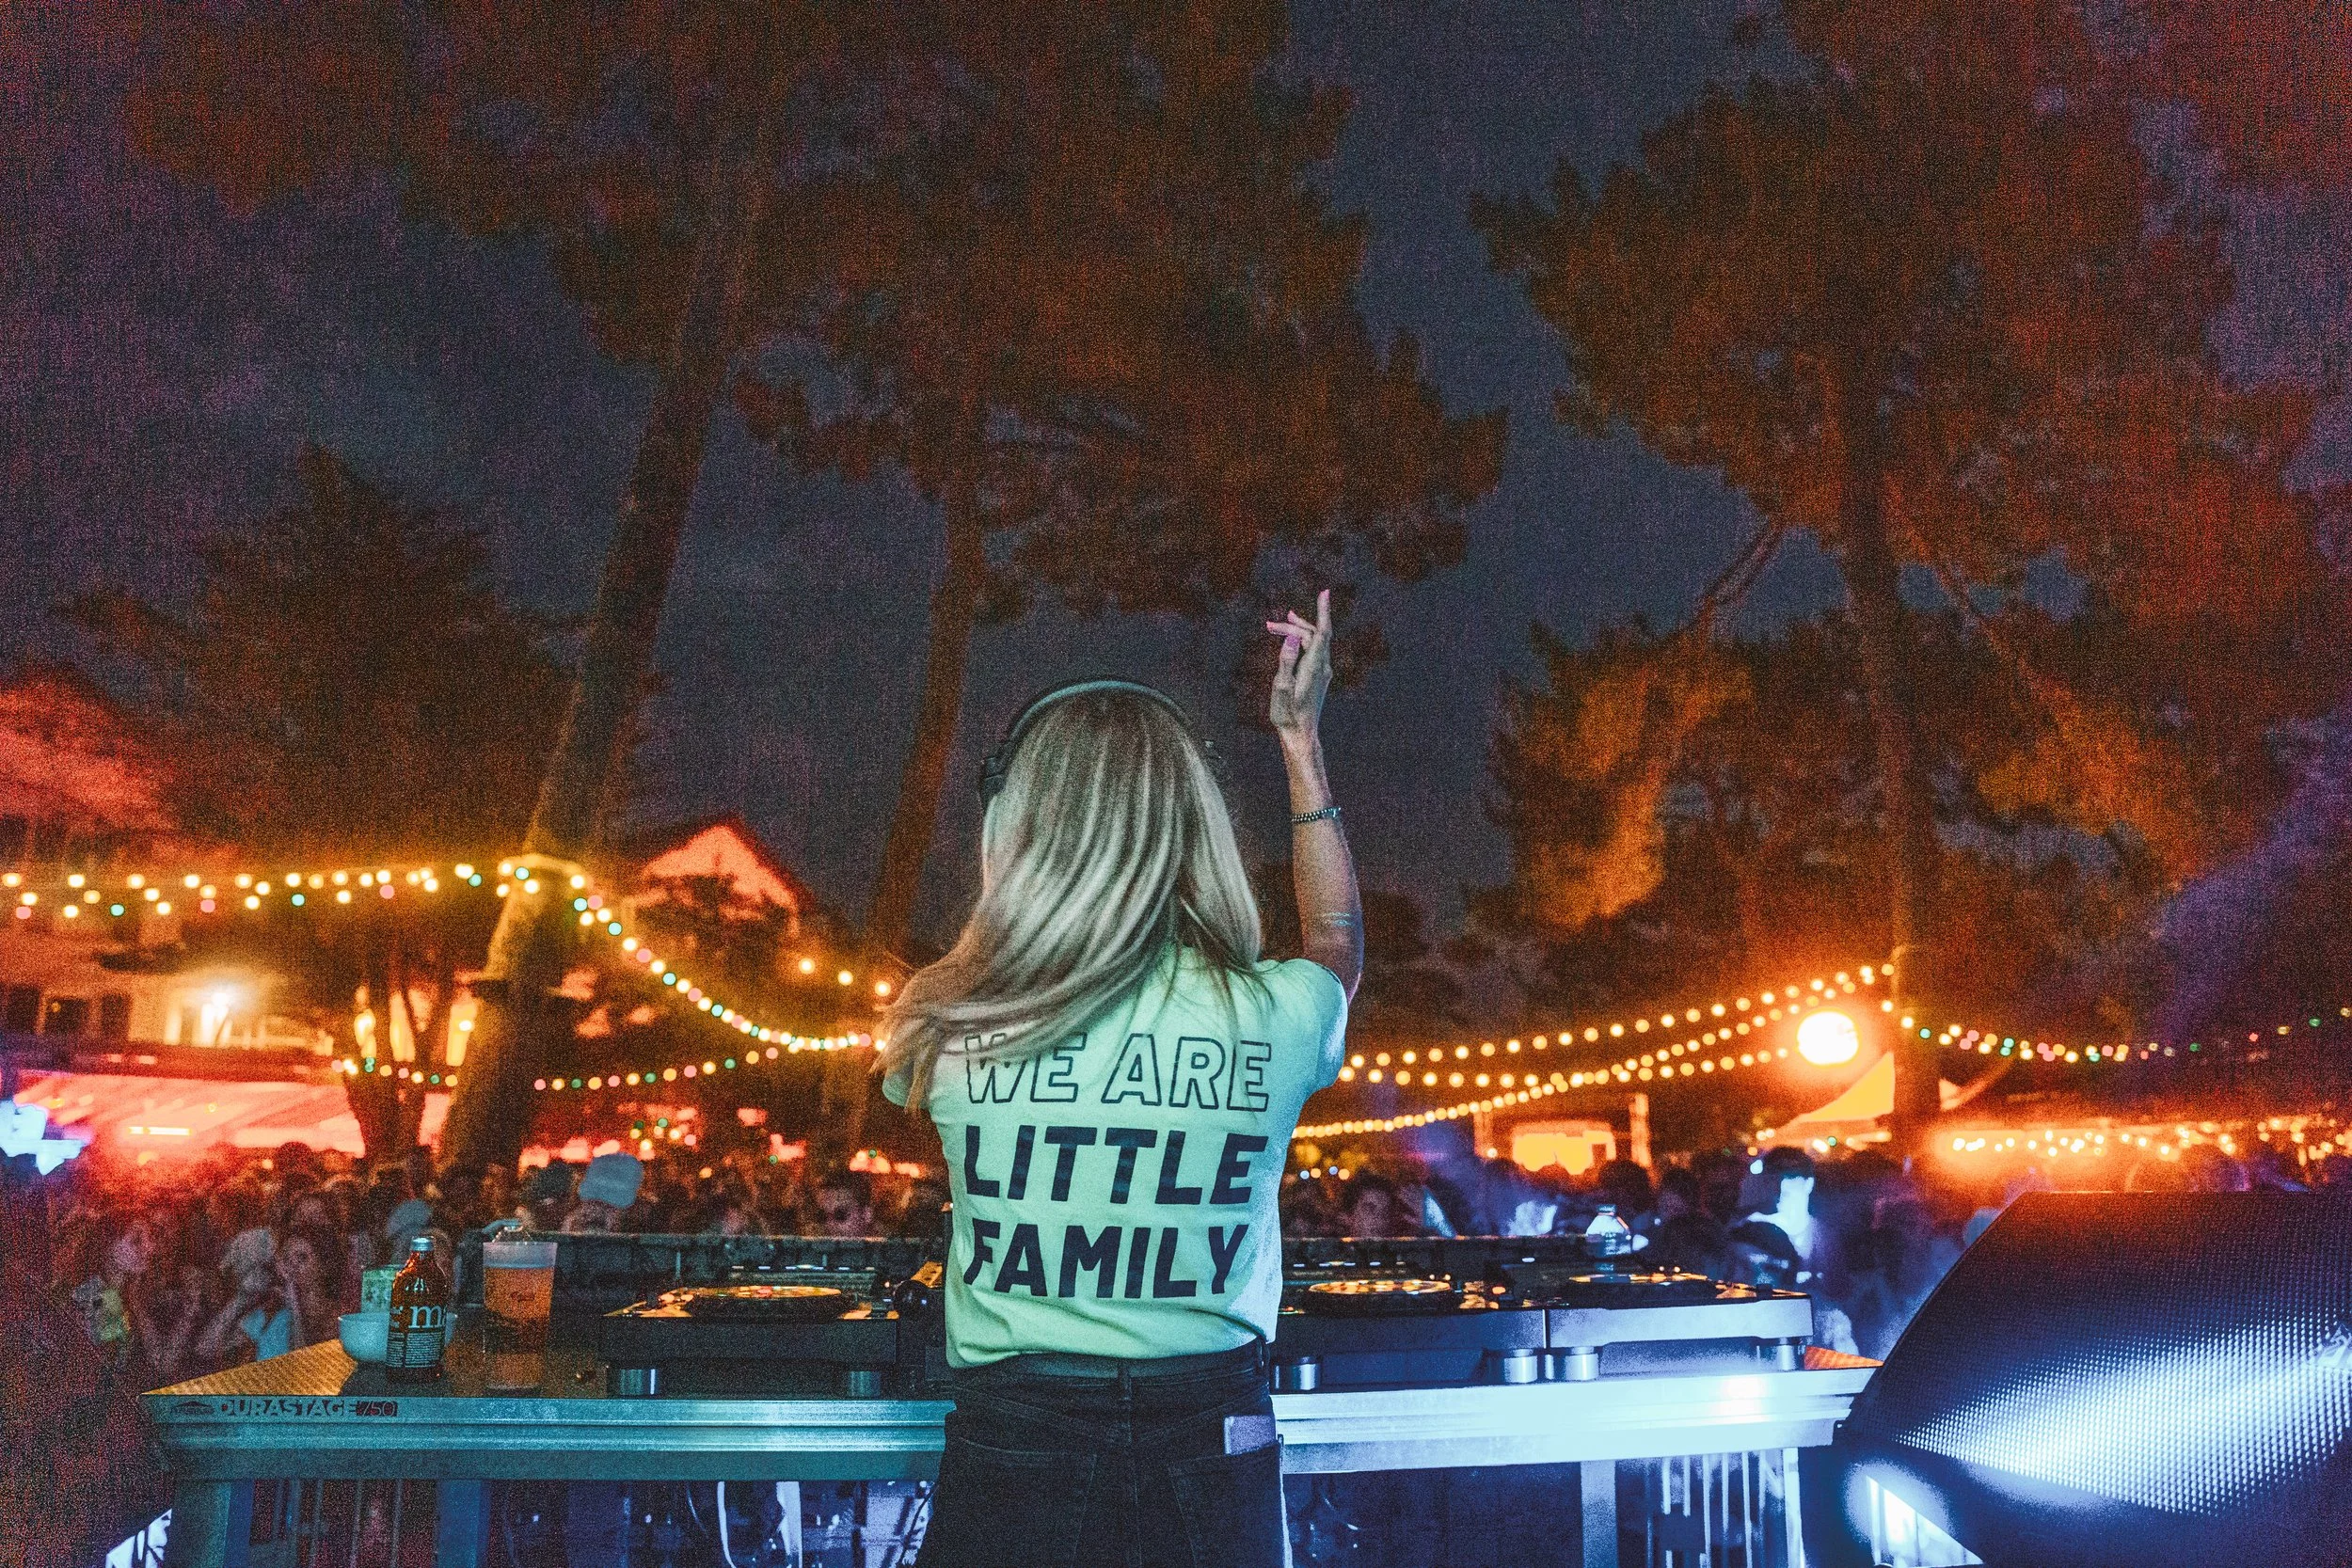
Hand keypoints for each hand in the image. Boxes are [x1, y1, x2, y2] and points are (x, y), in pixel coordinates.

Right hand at [1265, 588, 1332, 741]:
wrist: (1300, 735)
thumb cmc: (1287, 714)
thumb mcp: (1281, 688)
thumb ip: (1286, 661)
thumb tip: (1291, 638)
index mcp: (1314, 667)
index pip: (1322, 632)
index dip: (1324, 611)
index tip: (1325, 593)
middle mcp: (1323, 667)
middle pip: (1313, 635)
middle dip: (1293, 626)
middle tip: (1269, 626)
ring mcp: (1323, 672)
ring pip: (1313, 643)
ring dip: (1296, 633)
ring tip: (1276, 627)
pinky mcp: (1319, 677)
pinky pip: (1313, 651)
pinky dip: (1301, 642)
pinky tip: (1290, 642)